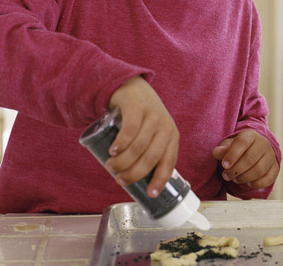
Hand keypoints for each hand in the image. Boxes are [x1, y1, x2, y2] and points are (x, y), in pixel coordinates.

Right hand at [106, 76, 179, 197]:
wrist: (132, 88)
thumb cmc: (142, 118)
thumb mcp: (152, 134)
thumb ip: (149, 153)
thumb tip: (139, 184)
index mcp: (172, 137)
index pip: (169, 163)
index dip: (160, 180)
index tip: (150, 194)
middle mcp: (165, 127)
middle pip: (151, 158)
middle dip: (134, 174)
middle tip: (119, 179)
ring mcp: (152, 116)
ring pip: (138, 147)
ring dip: (123, 161)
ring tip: (111, 166)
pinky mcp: (137, 108)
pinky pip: (130, 130)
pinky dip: (121, 144)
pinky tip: (112, 150)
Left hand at [212, 129, 278, 188]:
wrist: (255, 149)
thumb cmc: (239, 148)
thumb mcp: (229, 145)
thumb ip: (222, 149)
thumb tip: (216, 152)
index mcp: (251, 135)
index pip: (242, 143)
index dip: (232, 155)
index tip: (224, 165)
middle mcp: (263, 143)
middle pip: (250, 158)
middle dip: (236, 170)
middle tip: (226, 176)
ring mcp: (271, 155)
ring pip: (259, 170)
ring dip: (244, 178)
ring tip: (235, 179)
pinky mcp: (275, 167)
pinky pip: (269, 178)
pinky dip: (257, 183)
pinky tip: (248, 183)